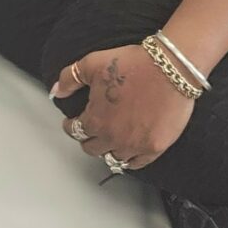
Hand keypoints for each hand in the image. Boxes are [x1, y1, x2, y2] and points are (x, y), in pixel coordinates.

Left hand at [52, 45, 193, 172]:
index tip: (73, 122)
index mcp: (95, 119)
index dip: (71, 125)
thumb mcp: (92, 63)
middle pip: (92, 148)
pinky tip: (128, 153)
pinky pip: (136, 164)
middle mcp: (113, 137)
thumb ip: (70, 78)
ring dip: (109, 150)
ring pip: (113, 158)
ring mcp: (135, 145)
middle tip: (91, 131)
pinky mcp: (155, 147)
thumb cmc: (134, 64)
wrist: (171, 68)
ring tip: (110, 142)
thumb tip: (57, 91)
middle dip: (88, 139)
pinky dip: (129, 160)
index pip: (75, 131)